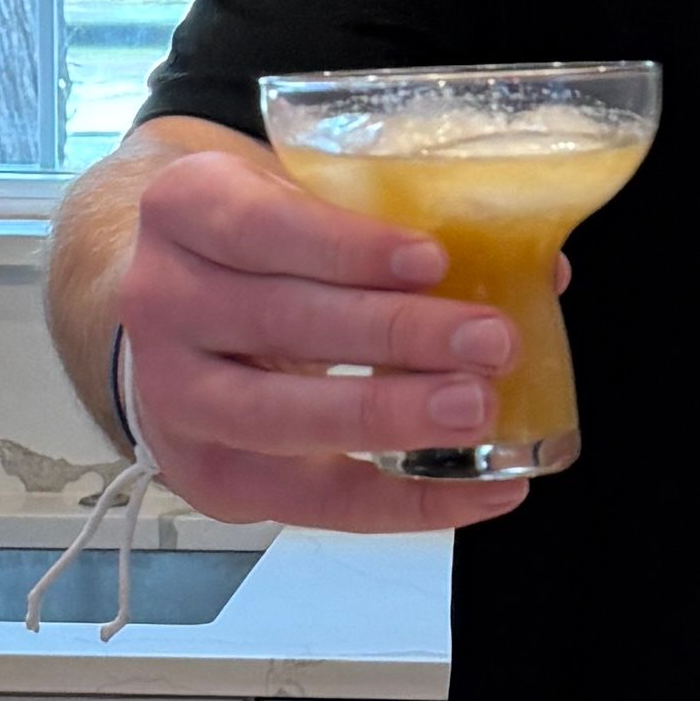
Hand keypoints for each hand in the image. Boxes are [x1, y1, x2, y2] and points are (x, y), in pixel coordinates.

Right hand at [117, 138, 533, 538]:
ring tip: (477, 410)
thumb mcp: (302, 197)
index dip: (347, 247)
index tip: (433, 259)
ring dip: (389, 416)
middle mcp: (161, 301)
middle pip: (277, 321)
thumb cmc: (261, 245)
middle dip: (393, 335)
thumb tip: (538, 270)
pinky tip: (480, 489)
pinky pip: (311, 503)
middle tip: (488, 341)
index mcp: (183, 209)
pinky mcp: (208, 477)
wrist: (174, 308)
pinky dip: (403, 503)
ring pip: (281, 418)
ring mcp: (172, 398)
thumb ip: (398, 222)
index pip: (260, 226)